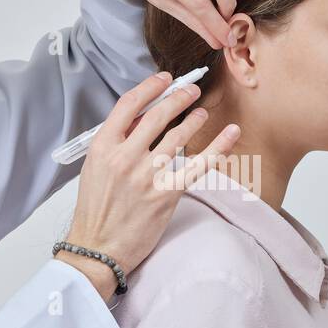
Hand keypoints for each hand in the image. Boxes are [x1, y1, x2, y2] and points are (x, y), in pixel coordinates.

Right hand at [59, 72, 240, 300]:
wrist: (98, 248)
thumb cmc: (96, 210)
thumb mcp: (95, 168)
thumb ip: (117, 142)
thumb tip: (143, 118)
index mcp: (103, 147)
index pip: (129, 104)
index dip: (150, 87)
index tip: (165, 80)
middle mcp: (125, 157)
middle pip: (158, 115)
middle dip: (179, 97)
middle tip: (192, 90)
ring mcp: (147, 175)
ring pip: (178, 136)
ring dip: (194, 119)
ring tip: (202, 112)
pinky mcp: (166, 194)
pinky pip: (199, 164)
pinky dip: (218, 146)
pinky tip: (231, 132)